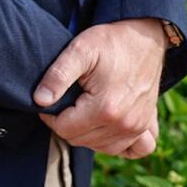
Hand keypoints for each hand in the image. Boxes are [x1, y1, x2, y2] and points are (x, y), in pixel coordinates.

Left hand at [33, 19, 165, 158]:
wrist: (144, 36)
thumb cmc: (111, 42)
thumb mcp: (79, 49)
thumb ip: (57, 76)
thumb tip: (40, 100)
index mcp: (105, 109)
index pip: (64, 129)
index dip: (51, 115)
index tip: (51, 98)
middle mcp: (124, 124)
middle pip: (81, 140)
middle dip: (67, 123)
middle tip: (67, 100)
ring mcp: (137, 127)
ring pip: (102, 148)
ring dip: (88, 134)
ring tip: (84, 110)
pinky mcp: (146, 124)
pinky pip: (135, 149)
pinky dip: (121, 144)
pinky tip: (109, 127)